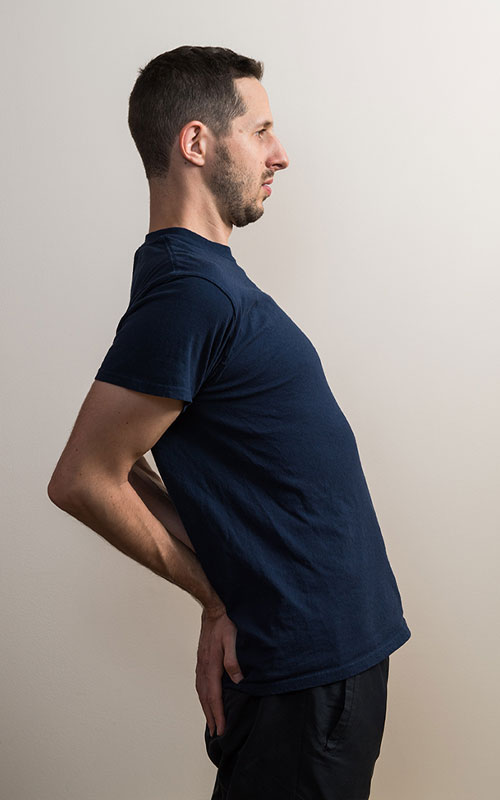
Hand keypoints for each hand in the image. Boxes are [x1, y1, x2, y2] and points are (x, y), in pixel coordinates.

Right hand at [195, 605, 243, 736]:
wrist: (213, 609)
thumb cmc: (225, 623)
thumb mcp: (233, 640)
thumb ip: (233, 660)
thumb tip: (238, 680)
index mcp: (211, 665)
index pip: (214, 696)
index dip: (218, 714)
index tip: (221, 729)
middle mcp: (203, 667)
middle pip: (205, 697)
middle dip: (211, 715)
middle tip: (216, 732)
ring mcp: (200, 663)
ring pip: (200, 691)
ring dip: (205, 707)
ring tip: (210, 720)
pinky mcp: (201, 659)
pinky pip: (200, 683)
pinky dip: (202, 695)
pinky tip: (205, 698)